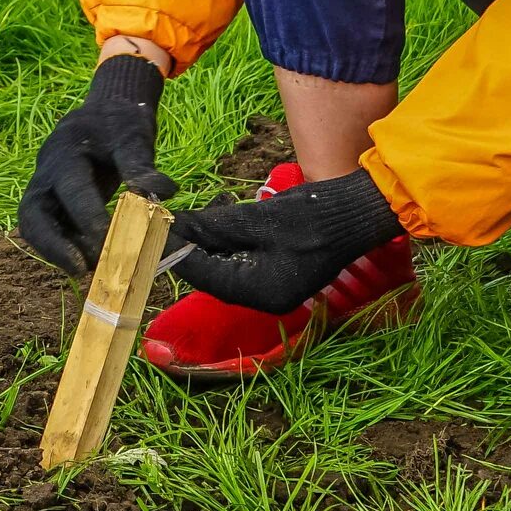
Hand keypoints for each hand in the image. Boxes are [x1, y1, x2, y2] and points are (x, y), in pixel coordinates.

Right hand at [16, 55, 173, 271]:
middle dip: (54, 245)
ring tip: (88, 269)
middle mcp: (46, 175)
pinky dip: (64, 249)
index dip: (89, 219)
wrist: (104, 114)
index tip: (109, 242)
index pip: (72, 191)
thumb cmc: (119, 123)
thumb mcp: (133, 135)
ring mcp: (44, 190)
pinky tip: (90, 261)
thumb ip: (141, 164)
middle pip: (33, 214)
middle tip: (83, 268)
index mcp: (65, 154)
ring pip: (35, 226)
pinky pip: (48, 230)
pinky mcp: (51, 205)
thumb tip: (164, 192)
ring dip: (57, 251)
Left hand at [167, 168, 404, 314]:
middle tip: (165, 222)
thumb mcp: (255, 218)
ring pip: (225, 267)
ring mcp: (274, 288)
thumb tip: (174, 226)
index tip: (154, 231)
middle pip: (212, 275)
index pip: (205, 275)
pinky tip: (218, 219)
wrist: (357, 212)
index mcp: (261, 291)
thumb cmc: (311, 215)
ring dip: (206, 243)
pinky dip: (227, 244)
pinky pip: (241, 263)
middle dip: (189, 247)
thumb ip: (212, 226)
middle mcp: (265, 298)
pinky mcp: (279, 275)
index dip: (177, 251)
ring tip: (191, 216)